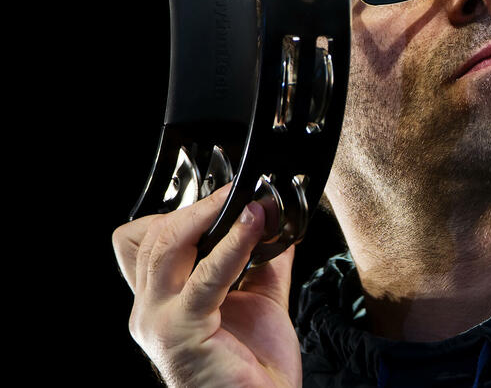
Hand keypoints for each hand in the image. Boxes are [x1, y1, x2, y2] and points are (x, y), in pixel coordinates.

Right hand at [112, 185, 301, 386]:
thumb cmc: (256, 367)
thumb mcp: (259, 299)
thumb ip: (263, 260)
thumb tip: (279, 223)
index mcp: (162, 300)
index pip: (143, 240)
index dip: (178, 212)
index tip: (223, 197)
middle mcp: (149, 309)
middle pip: (153, 236)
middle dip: (197, 207)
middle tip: (238, 192)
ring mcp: (158, 321)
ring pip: (165, 246)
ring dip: (209, 215)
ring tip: (246, 202)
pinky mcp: (180, 331)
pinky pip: (204, 277)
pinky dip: (232, 245)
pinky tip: (254, 227)